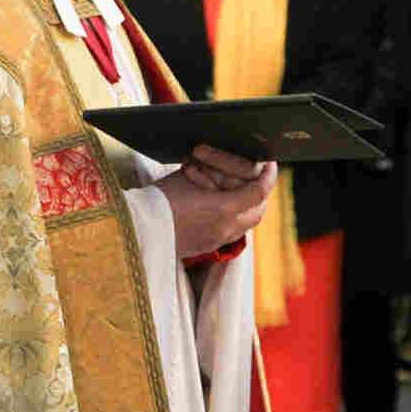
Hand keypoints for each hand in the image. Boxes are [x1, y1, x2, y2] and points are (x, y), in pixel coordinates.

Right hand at [157, 152, 278, 257]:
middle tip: (254, 175)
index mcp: (225, 209)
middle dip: (259, 191)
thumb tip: (231, 164)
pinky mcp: (208, 247)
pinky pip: (232, 232)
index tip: (270, 163)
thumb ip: (216, 170)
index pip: (260, 191)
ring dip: (246, 205)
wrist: (140, 229)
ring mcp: (218, 241)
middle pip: (258, 210)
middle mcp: (227, 228)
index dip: (269, 175)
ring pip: (246, 223)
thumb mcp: (189, 175)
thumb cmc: (161, 198)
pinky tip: (218, 203)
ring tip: (234, 188)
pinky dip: (233, 216)